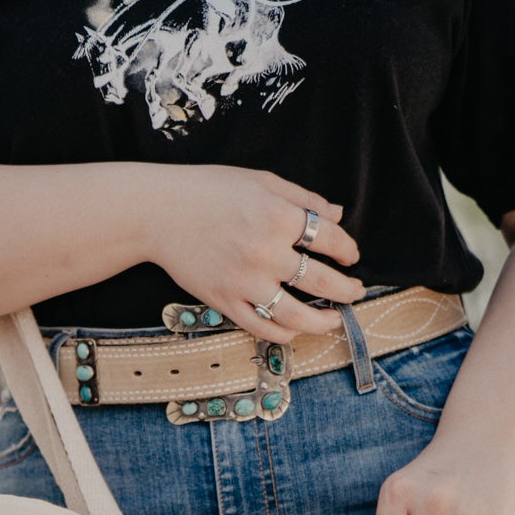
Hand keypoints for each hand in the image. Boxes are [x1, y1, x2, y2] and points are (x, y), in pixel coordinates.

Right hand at [146, 165, 366, 340]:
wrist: (158, 213)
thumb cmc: (209, 191)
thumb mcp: (261, 182)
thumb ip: (302, 198)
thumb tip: (336, 215)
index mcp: (277, 216)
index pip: (329, 239)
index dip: (347, 249)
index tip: (351, 256)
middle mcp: (265, 253)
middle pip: (322, 281)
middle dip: (346, 289)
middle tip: (355, 291)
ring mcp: (244, 282)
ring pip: (296, 314)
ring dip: (322, 322)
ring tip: (334, 320)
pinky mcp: (224, 302)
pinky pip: (262, 327)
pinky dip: (284, 332)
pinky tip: (295, 328)